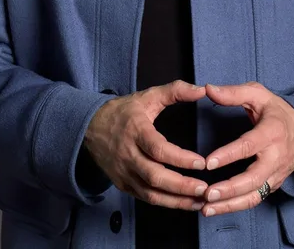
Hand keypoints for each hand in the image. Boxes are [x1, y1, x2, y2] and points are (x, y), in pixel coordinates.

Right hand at [83, 80, 209, 209]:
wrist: (89, 126)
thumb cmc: (123, 112)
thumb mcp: (147, 96)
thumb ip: (175, 91)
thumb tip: (201, 90)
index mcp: (136, 131)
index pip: (158, 149)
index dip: (180, 158)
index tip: (202, 163)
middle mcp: (128, 154)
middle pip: (155, 176)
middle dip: (181, 186)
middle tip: (205, 189)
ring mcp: (124, 172)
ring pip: (150, 193)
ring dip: (176, 201)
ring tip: (200, 202)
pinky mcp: (123, 184)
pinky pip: (145, 198)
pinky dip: (165, 203)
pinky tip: (184, 203)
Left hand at [199, 82, 293, 216]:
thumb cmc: (276, 112)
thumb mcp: (258, 95)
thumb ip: (233, 93)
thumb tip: (208, 89)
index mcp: (271, 132)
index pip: (249, 146)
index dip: (228, 155)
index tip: (208, 162)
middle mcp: (276, 156)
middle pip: (254, 178)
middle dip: (230, 189)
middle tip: (207, 194)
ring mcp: (276, 173)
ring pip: (255, 194)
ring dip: (230, 204)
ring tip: (206, 208)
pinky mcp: (274, 184)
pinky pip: (255, 199)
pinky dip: (236, 207)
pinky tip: (216, 209)